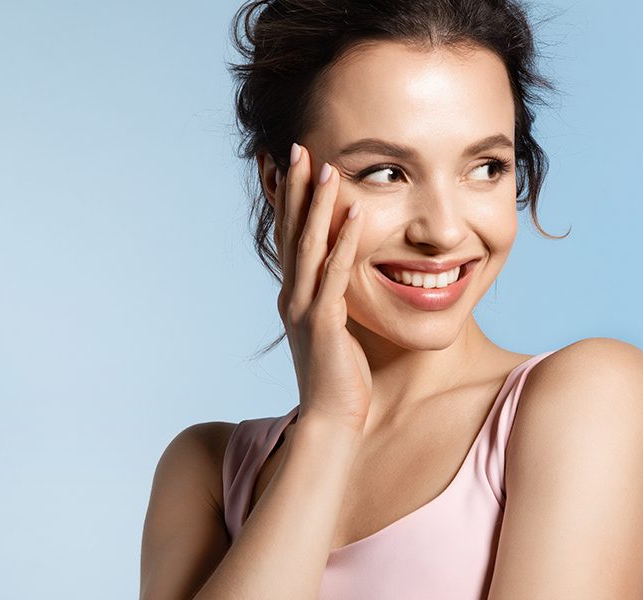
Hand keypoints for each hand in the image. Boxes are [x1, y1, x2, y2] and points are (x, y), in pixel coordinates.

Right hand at [274, 142, 371, 429]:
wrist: (331, 423)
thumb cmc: (340, 379)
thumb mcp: (335, 331)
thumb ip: (335, 301)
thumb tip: (347, 281)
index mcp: (294, 296)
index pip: (288, 236)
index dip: (286, 199)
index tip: (287, 163)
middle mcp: (292, 296)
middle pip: (290, 231)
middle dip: (294, 188)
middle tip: (297, 146)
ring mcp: (304, 309)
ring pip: (309, 246)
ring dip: (317, 205)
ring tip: (327, 167)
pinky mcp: (324, 325)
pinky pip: (335, 275)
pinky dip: (345, 243)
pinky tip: (356, 216)